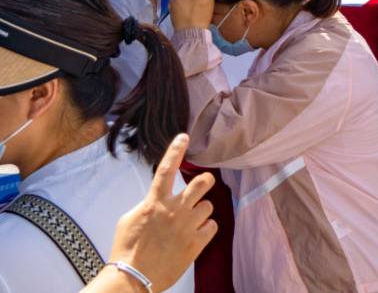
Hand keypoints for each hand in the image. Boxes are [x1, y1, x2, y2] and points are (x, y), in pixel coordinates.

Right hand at [107, 134, 216, 292]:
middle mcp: (173, 211)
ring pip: (208, 206)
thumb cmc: (128, 250)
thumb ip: (149, 204)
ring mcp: (187, 226)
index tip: (184, 137)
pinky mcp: (196, 243)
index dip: (175, 150)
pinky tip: (193, 236)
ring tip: (189, 223)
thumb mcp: (130, 219)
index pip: (166, 169)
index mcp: (154, 203)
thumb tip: (159, 199)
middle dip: (206, 180)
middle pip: (202, 183)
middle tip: (203, 184)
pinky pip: (211, 226)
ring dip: (201, 212)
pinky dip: (205, 229)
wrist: (132, 279)